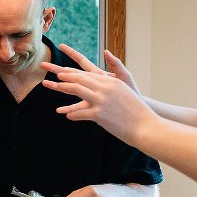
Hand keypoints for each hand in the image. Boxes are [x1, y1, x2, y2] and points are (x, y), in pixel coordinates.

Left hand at [41, 65, 156, 144]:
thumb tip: (104, 79)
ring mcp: (101, 100)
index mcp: (110, 82)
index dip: (73, 72)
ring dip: (62, 88)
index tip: (61, 71)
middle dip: (63, 75)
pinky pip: (79, 112)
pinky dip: (71, 113)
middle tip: (51, 74)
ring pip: (77, 89)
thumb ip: (112, 84)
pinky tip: (65, 114)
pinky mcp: (99, 114)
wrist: (145, 125)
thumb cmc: (135, 111)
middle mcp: (105, 87)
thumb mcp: (124, 92)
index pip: (87, 74)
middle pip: (79, 78)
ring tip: (52, 87)